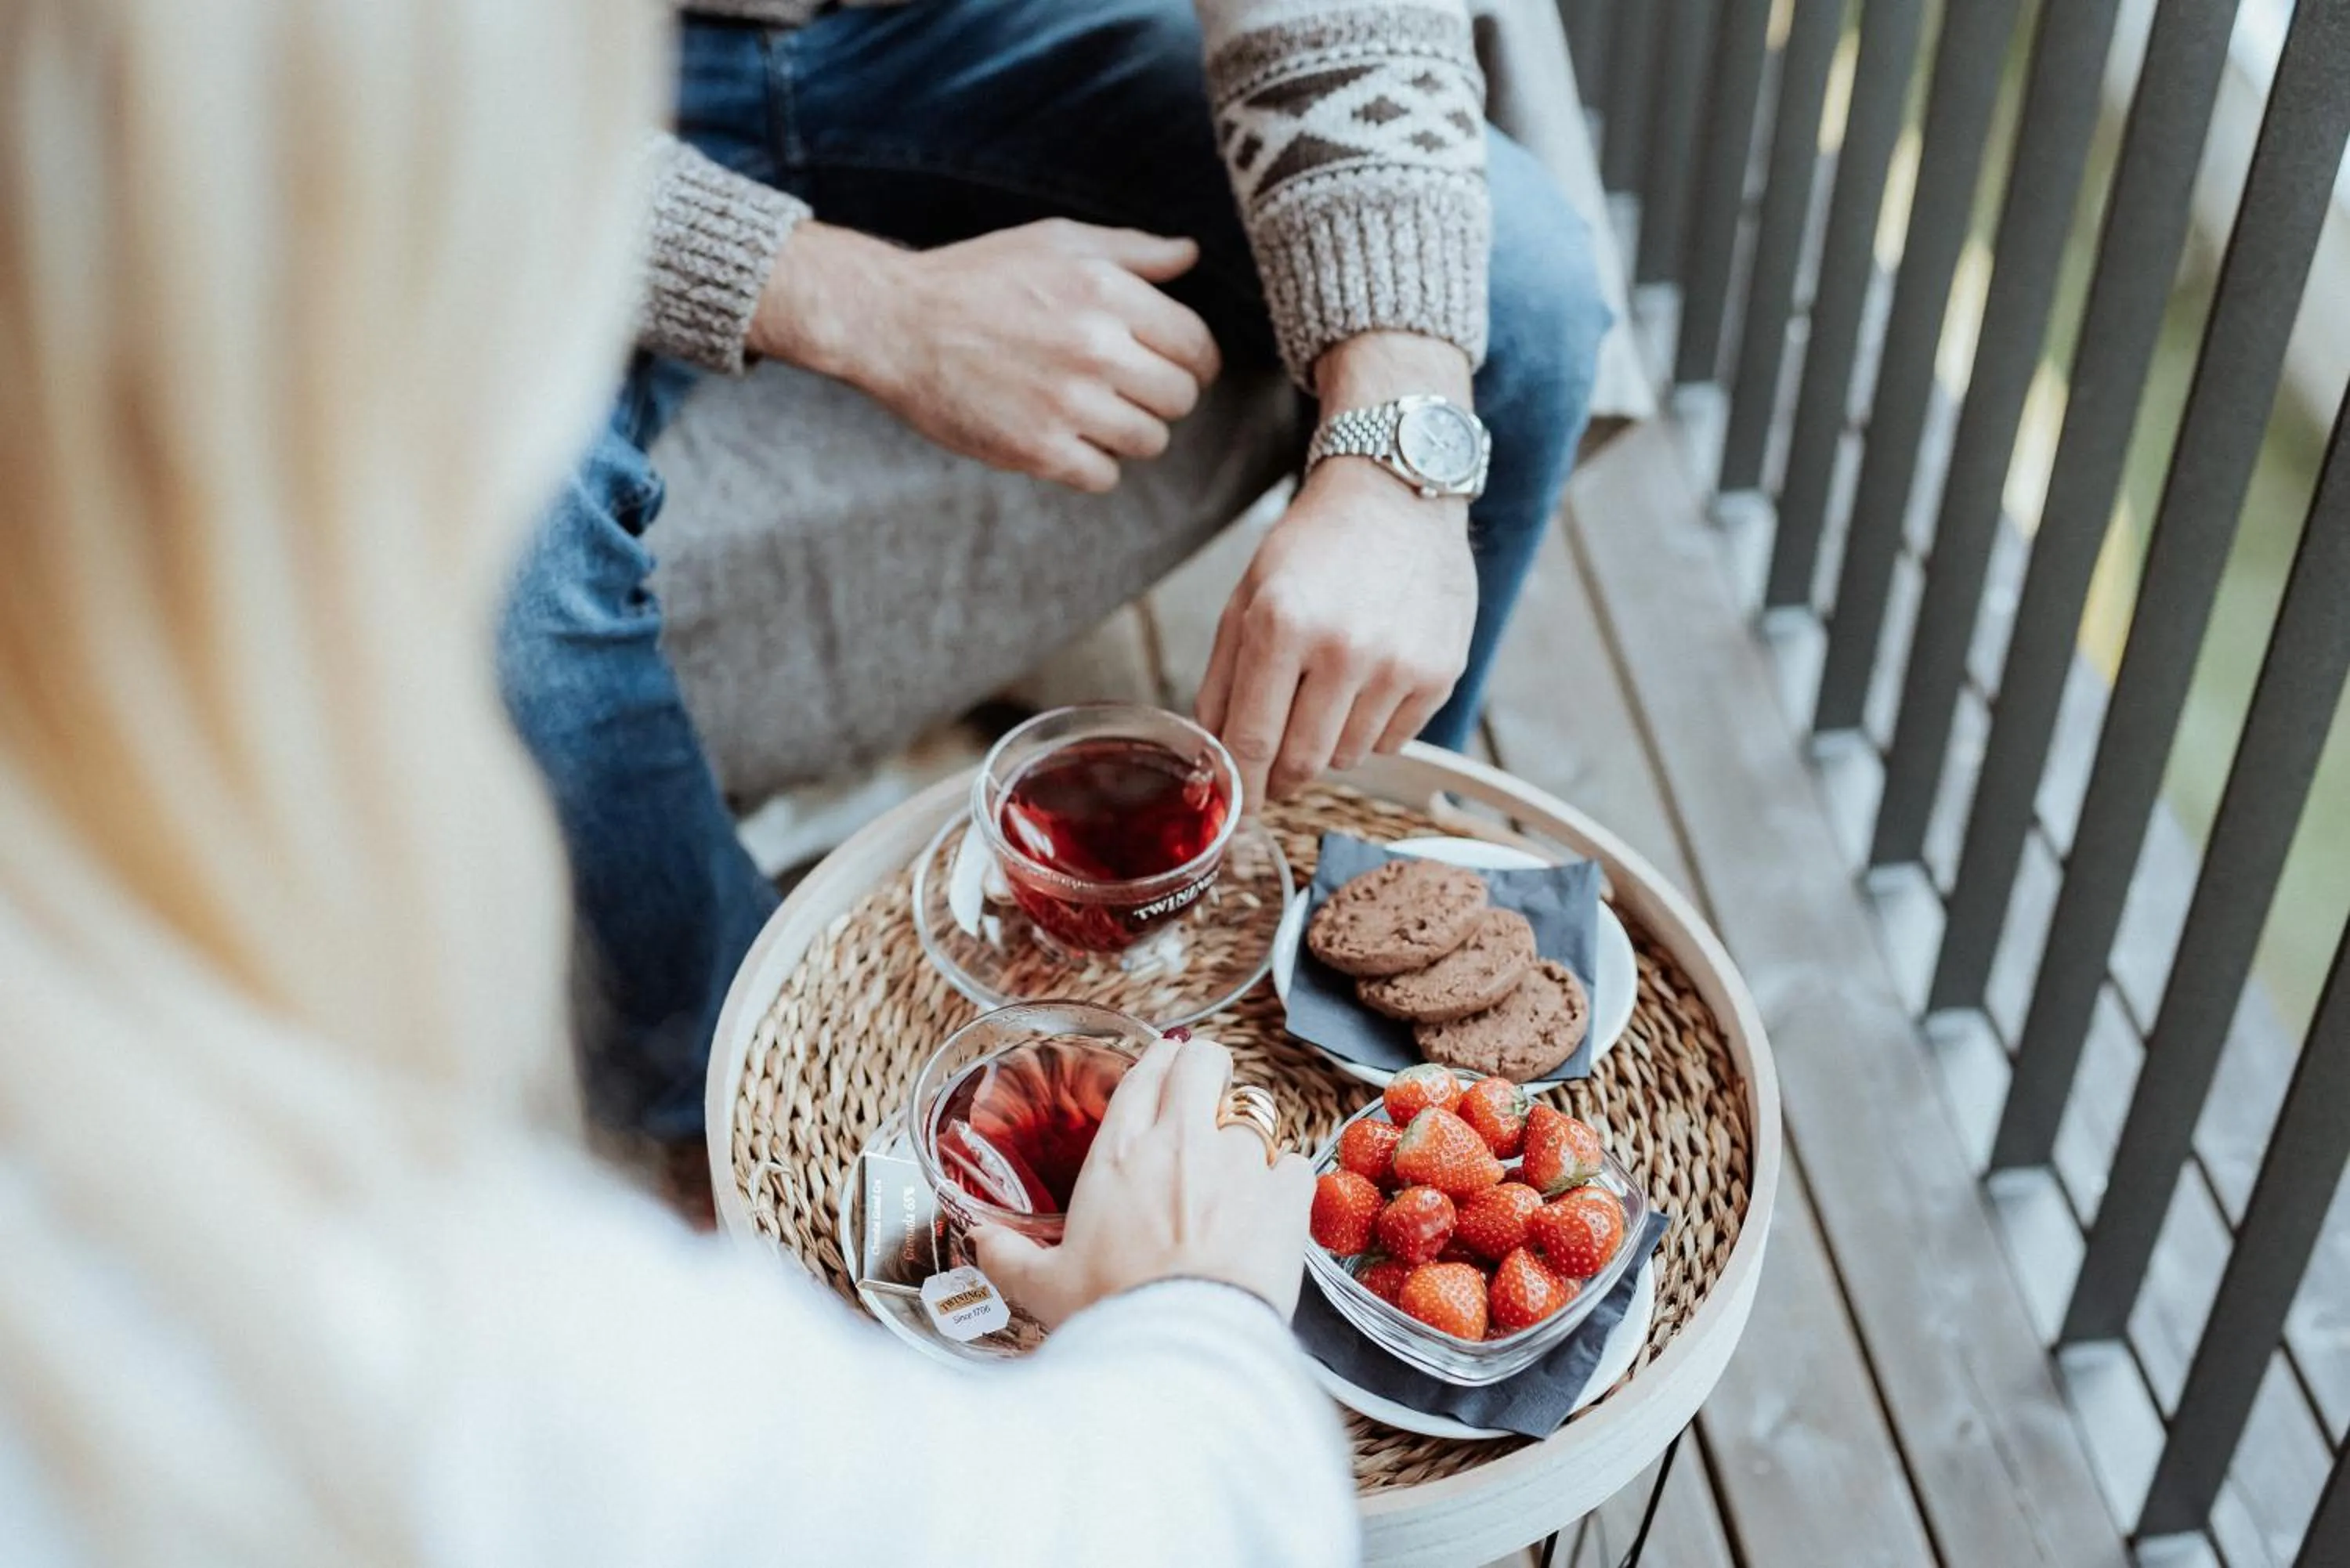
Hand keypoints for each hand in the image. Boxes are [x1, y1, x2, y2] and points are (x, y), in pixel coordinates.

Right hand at [749, 219, 1220, 493]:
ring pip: (1150, 441)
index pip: (1197, 347)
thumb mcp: (1056, 243)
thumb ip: (1132, 250)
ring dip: (1131, 431)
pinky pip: (1105, 476)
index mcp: (1106, 293)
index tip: (1175, 364)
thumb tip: (1190, 255)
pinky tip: (1068, 438)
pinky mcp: (1037, 450)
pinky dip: (1094, 464)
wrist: (897, 324)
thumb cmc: (979, 278)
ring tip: (1097, 412)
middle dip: (1164, 395)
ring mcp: (1066, 405)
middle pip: (1181, 398)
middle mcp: (1094, 349)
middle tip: (1131, 388)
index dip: (1196, 360)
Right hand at [972, 1034, 1312, 1329]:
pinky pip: (1293, 1163)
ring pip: (1253, 1117)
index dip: (1161, 1063)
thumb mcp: (1046, 1288)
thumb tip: (977, 1240)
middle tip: (1206, 1099)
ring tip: (1233, 1183)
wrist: (1181, 1352)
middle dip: (1208, 1070)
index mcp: (1120, 1153)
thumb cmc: (1112, 1314)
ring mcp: (1239, 1163)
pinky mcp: (1286, 1195)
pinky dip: (1284, 1180)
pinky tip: (1269, 1209)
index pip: (1146, 1073)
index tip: (1167, 1070)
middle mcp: (1181, 1142)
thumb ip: (1008, 1256)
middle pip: (1205, 1062)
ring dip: (1245, 1141)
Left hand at [1196, 331, 1478, 805]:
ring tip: (1328, 694)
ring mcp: (1398, 664)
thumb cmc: (1313, 547)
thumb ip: (1222, 679)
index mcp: (1281, 624)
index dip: (1241, 788)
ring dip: (1328, 743)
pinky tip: (1368, 684)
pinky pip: (1394, 741)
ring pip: (1348, 755)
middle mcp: (1343, 648)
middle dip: (1282, 775)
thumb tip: (1211, 754)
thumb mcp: (1247, 598)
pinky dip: (1372, 729)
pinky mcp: (1439, 673)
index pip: (1253, 741)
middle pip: (1302, 762)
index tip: (1236, 811)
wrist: (1398, 495)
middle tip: (1276, 766)